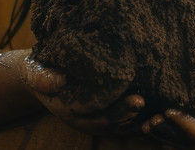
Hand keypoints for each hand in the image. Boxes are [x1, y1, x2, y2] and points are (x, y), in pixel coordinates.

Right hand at [5, 51, 145, 134]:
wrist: (39, 72)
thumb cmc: (39, 68)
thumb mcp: (34, 70)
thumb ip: (42, 77)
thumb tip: (57, 81)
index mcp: (69, 110)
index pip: (96, 115)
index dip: (117, 110)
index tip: (136, 100)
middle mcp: (84, 118)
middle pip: (110, 122)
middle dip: (130, 114)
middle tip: (148, 102)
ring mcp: (94, 117)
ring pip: (119, 126)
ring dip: (139, 122)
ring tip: (160, 115)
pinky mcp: (103, 110)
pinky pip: (123, 121)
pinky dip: (139, 120)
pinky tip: (157, 114)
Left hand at [140, 57, 194, 147]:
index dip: (185, 124)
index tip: (168, 111)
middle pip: (186, 140)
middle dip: (167, 132)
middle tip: (149, 121)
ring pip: (178, 137)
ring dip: (161, 131)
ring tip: (143, 121)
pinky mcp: (193, 118)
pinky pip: (175, 127)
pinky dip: (161, 124)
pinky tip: (146, 113)